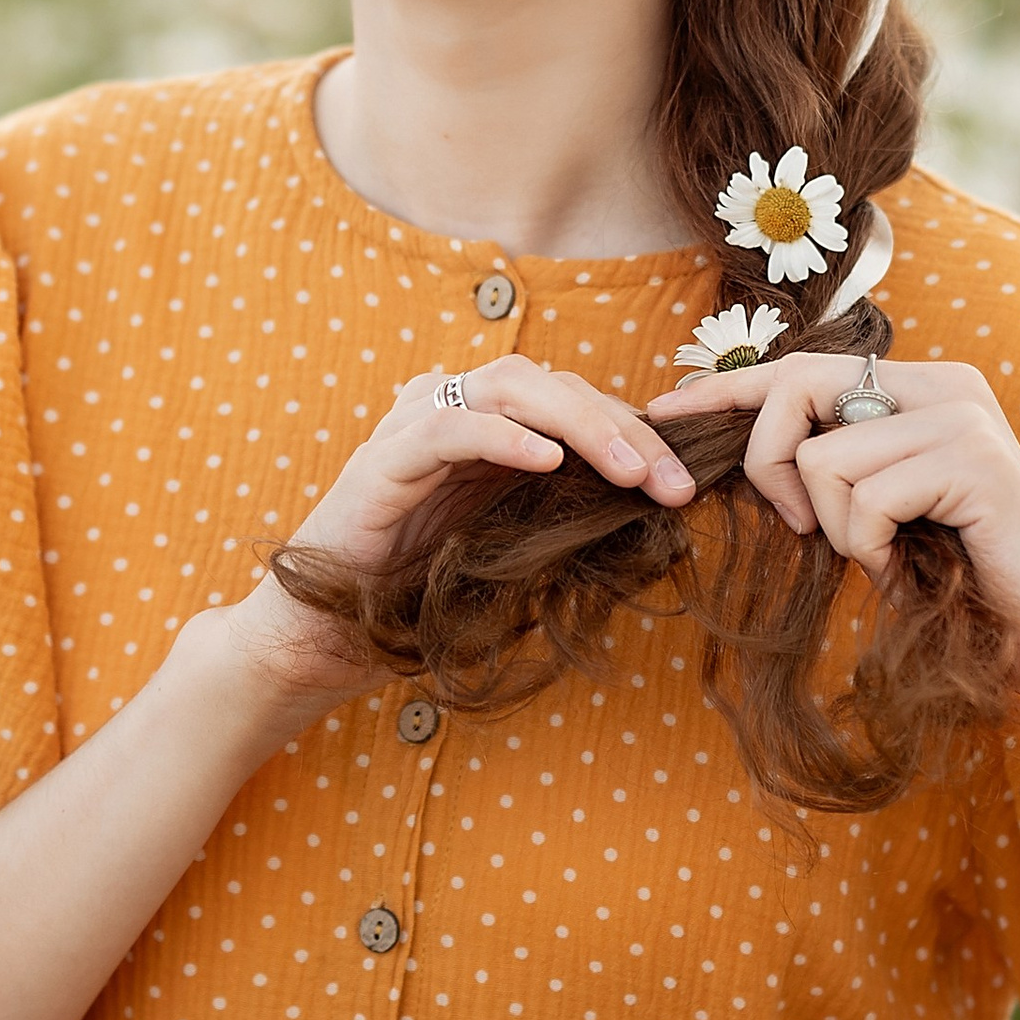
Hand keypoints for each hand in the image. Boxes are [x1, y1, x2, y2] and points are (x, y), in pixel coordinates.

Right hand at [227, 361, 696, 716]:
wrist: (331, 635)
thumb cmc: (425, 596)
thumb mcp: (516, 551)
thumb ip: (568, 516)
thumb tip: (659, 512)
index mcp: (491, 427)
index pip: (578, 402)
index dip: (638, 432)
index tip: (688, 482)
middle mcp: (454, 409)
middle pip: (556, 385)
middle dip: (626, 430)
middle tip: (675, 484)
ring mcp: (416, 426)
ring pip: (512, 386)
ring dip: (581, 425)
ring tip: (631, 472)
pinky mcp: (384, 459)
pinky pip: (451, 427)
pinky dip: (503, 436)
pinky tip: (547, 460)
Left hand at [644, 350, 1019, 739]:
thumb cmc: (966, 594)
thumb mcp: (880, 522)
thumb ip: (829, 477)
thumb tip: (737, 457)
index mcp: (919, 389)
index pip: (799, 367)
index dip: (724, 389)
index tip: (663, 413)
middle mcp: (943, 384)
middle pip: (796, 385)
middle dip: (768, 462)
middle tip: (801, 529)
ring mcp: (962, 416)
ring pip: (823, 457)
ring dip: (840, 531)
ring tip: (893, 558)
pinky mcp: (974, 460)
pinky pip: (863, 496)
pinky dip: (871, 547)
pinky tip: (912, 568)